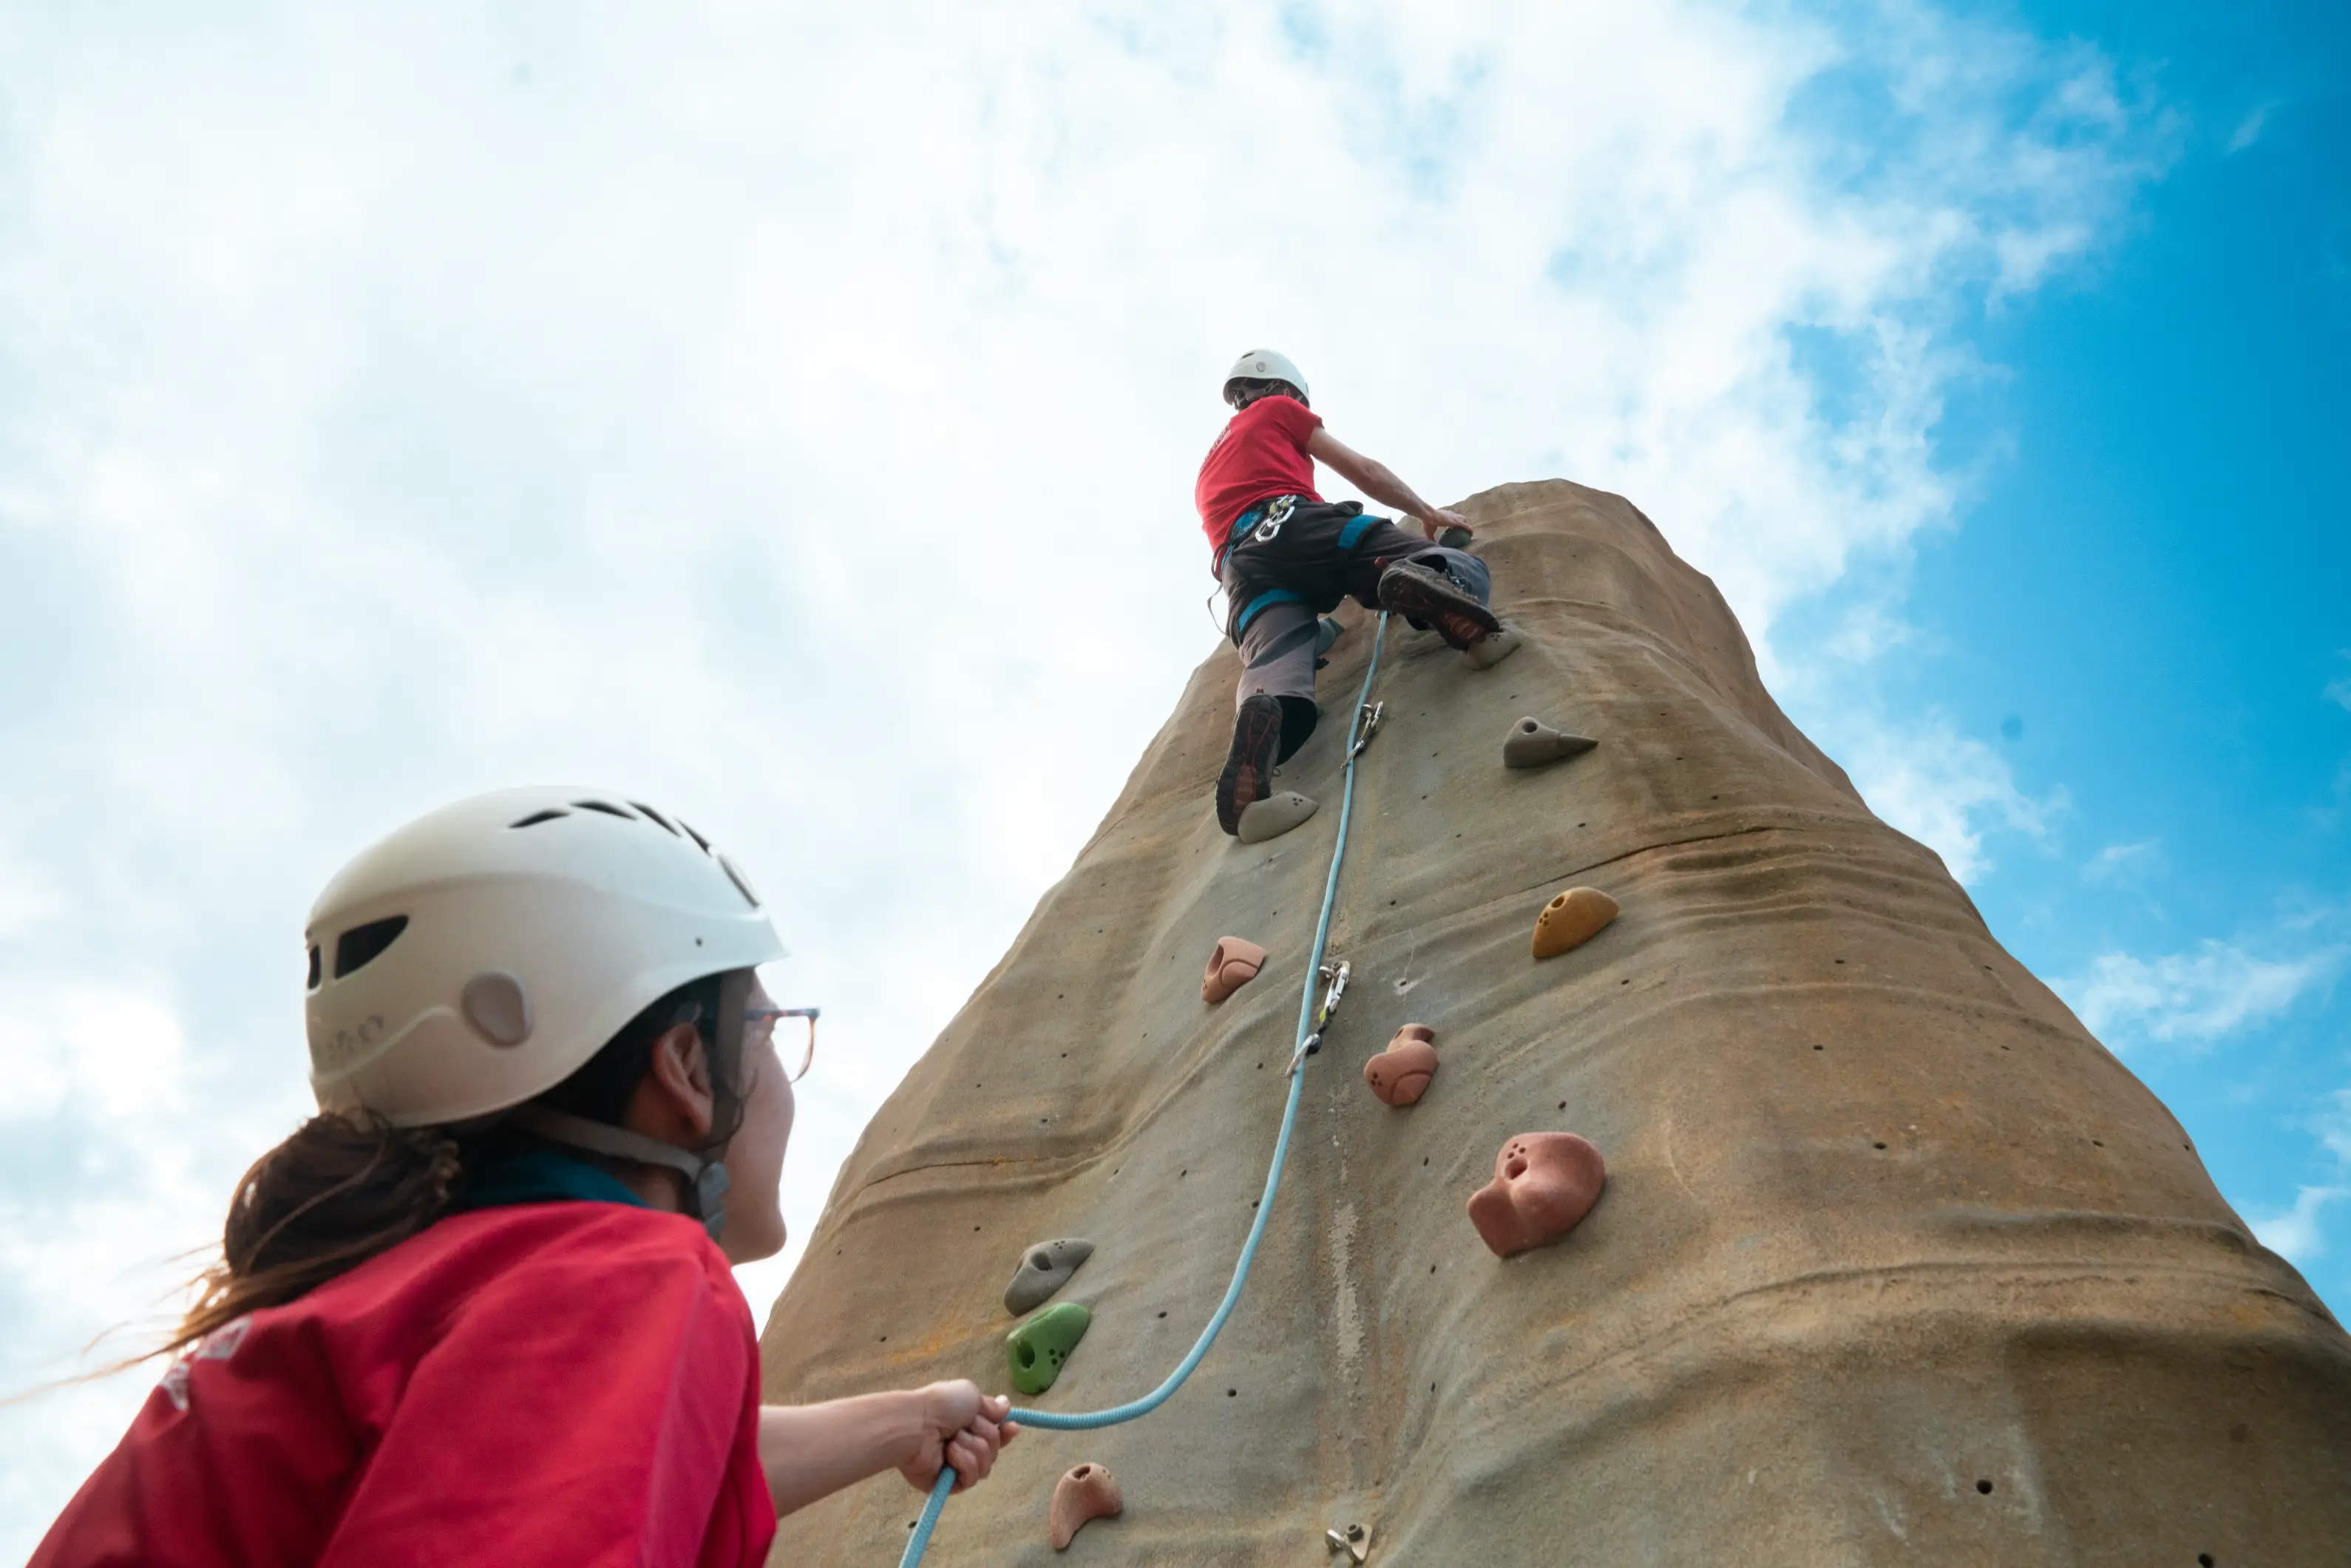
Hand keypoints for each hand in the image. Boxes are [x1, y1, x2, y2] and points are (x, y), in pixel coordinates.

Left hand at [897, 1381, 1018, 1493]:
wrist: (916, 1426)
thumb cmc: (941, 1406)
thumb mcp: (971, 1395)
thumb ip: (991, 1406)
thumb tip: (1006, 1406)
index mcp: (966, 1423)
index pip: (995, 1433)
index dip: (1006, 1432)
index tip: (1013, 1427)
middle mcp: (963, 1444)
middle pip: (994, 1448)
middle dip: (984, 1435)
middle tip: (964, 1427)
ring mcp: (956, 1465)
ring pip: (986, 1464)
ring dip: (973, 1448)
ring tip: (953, 1441)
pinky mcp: (948, 1484)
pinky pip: (971, 1479)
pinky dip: (964, 1463)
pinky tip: (950, 1454)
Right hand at [1423, 508, 1471, 539]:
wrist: (1428, 515)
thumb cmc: (1427, 522)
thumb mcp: (1429, 531)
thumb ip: (1431, 538)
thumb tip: (1432, 544)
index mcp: (1445, 516)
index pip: (1453, 518)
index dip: (1455, 523)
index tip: (1455, 529)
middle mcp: (1451, 515)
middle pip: (1461, 518)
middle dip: (1464, 523)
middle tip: (1464, 531)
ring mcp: (1455, 518)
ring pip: (1465, 521)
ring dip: (1468, 526)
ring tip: (1469, 533)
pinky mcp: (1457, 521)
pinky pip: (1466, 526)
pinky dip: (1469, 530)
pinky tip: (1471, 535)